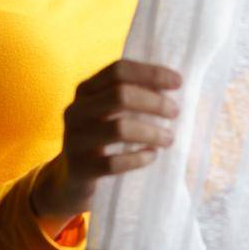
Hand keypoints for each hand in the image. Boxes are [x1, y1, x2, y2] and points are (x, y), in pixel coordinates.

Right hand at [30, 59, 183, 230]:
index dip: (150, 73)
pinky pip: (114, 163)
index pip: (118, 70)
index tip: (178, 82)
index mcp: (86, 90)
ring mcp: (75, 140)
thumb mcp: (109, 112)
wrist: (70, 179)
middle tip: (176, 112)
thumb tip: (174, 86)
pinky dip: (138, 159)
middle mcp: (76, 110)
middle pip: (120, 96)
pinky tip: (152, 156)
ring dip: (151, 132)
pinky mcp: (80, 169)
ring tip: (169, 138)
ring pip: (119, 129)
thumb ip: (132, 96)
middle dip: (154, 102)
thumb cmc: (101, 138)